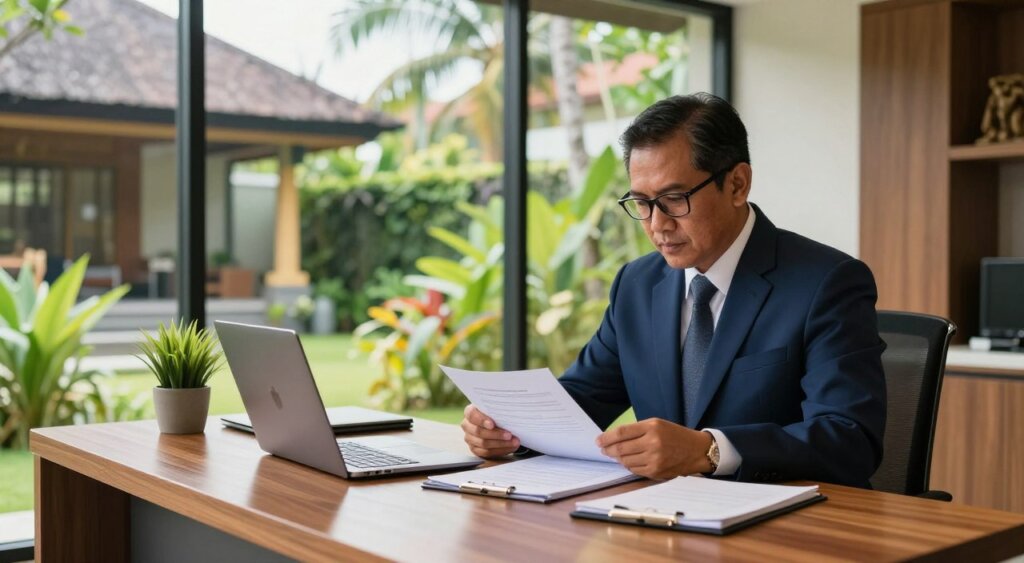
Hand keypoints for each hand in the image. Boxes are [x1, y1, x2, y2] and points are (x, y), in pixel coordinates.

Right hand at [460, 404, 519, 458]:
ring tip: (514, 442)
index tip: (492, 424)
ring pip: (483, 443)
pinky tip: (510, 447)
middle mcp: (467, 425)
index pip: (472, 415)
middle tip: (509, 435)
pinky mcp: (475, 449)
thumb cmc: (497, 414)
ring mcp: (470, 438)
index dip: (482, 420)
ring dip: (501, 443)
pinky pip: (487, 452)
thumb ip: (499, 410)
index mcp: (470, 412)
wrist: (497, 424)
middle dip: (496, 434)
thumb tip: (509, 412)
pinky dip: (500, 450)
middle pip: (478, 431)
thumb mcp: (496, 409)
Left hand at [595, 418, 712, 479]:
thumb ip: (637, 430)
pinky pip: (634, 470)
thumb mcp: (657, 424)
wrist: (696, 450)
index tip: (598, 440)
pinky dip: (628, 465)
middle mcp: (653, 443)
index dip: (607, 437)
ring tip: (616, 454)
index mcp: (652, 427)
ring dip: (618, 458)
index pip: (622, 433)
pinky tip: (629, 461)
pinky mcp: (656, 472)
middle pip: (621, 448)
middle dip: (608, 449)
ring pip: (626, 461)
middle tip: (603, 449)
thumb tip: (614, 439)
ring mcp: (654, 459)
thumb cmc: (675, 435)